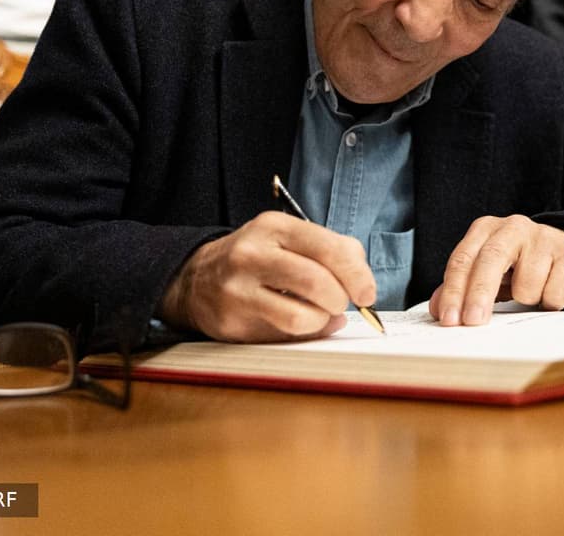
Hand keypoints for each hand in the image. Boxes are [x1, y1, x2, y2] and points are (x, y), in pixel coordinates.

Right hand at [160, 211, 375, 341]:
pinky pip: (283, 336)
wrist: (196, 278)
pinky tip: (299, 323)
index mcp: (274, 226)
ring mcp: (238, 289)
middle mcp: (252, 254)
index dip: (358, 274)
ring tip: (319, 314)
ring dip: (322, 321)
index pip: (329, 248)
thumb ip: (330, 252)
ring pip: (301, 316)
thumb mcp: (288, 239)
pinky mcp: (232, 321)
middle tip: (342, 304)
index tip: (368, 293)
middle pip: (317, 282)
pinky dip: (303, 334)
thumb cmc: (258, 258)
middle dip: (341, 299)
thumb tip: (363, 287)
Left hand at [429, 216, 563, 325]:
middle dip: (479, 295)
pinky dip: (549, 302)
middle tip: (472, 322)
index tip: (449, 318)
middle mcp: (513, 228)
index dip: (454, 290)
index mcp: (486, 230)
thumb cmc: (521, 265)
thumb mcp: (488, 272)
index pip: (463, 259)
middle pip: (490, 260)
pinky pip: (553, 294)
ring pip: (526, 285)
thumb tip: (439, 308)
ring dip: (526, 299)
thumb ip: (461, 287)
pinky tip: (550, 290)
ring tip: (532, 291)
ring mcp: (543, 239)